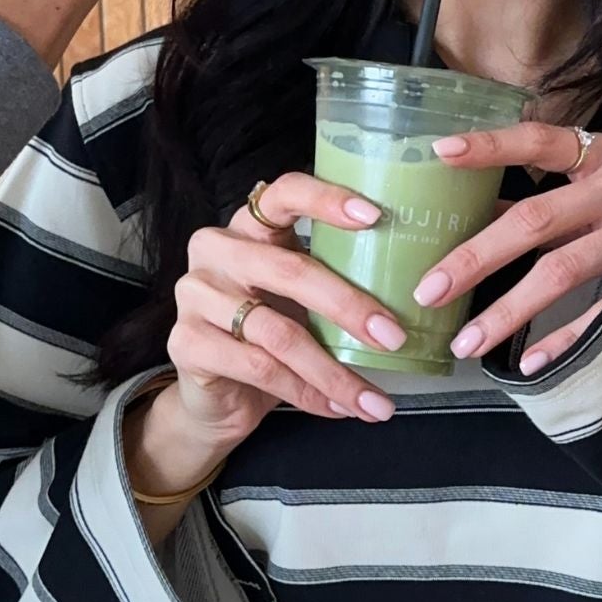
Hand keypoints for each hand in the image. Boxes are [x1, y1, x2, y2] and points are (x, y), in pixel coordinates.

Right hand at [125, 174, 407, 502]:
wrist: (216, 395)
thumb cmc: (271, 332)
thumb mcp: (301, 297)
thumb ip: (335, 278)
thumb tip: (415, 288)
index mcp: (249, 226)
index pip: (284, 193)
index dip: (327, 200)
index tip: (375, 216)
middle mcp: (216, 250)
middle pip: (289, 270)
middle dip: (349, 306)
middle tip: (393, 336)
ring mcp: (195, 295)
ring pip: (278, 333)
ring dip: (334, 371)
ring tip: (374, 400)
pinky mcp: (186, 343)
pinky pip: (259, 368)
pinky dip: (307, 393)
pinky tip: (338, 409)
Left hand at [413, 126, 601, 374]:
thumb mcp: (596, 181)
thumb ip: (540, 195)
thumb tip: (466, 214)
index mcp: (600, 157)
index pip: (539, 142)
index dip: (492, 146)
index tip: (441, 152)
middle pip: (536, 220)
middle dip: (477, 256)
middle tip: (429, 289)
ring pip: (560, 272)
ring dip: (507, 311)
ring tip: (464, 343)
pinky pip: (601, 314)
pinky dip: (564, 338)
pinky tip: (527, 361)